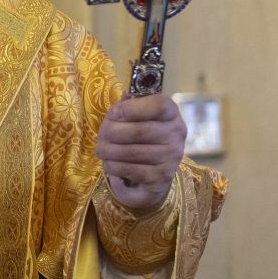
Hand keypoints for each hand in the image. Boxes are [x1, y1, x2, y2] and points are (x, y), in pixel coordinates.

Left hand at [95, 93, 185, 211]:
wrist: (154, 173)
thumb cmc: (141, 136)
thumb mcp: (137, 116)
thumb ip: (129, 105)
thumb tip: (121, 100)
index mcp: (171, 113)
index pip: (159, 105)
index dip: (132, 109)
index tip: (113, 114)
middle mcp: (177, 134)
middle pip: (139, 130)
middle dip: (111, 133)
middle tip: (100, 136)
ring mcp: (172, 158)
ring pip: (131, 152)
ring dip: (109, 151)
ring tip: (102, 150)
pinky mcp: (162, 178)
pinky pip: (131, 170)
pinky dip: (113, 166)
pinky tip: (109, 163)